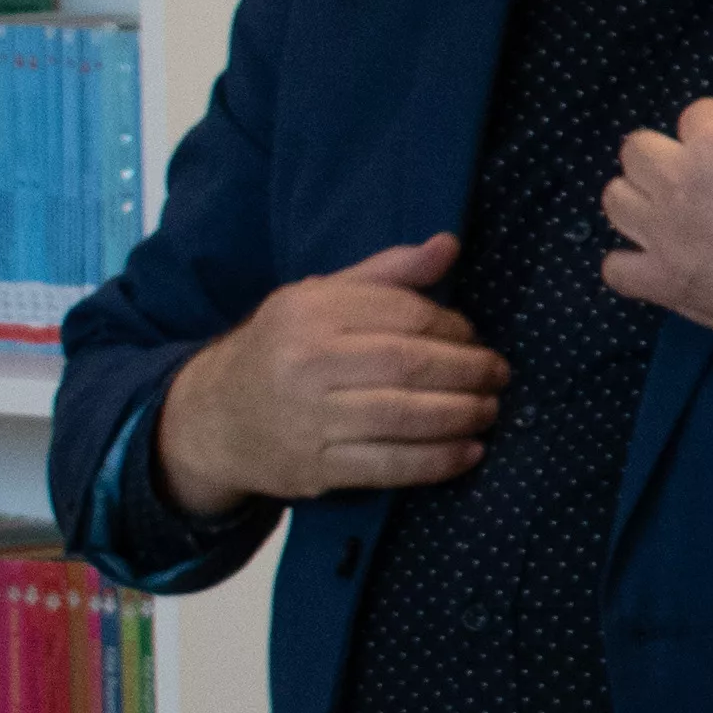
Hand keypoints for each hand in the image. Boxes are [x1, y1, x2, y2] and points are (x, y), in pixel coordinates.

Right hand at [156, 236, 501, 512]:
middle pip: (409, 364)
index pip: (403, 313)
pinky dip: (437, 461)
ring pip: (404, 416)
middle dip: (467, 371)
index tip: (474, 338)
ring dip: (461, 415)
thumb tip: (448, 244)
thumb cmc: (284, 348)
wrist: (214, 416)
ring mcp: (308, 419)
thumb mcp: (320, 297)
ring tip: (489, 410)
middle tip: (498, 376)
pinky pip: (389, 466)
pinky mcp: (314, 467)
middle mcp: (306, 362)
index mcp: (310, 312)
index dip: (452, 327)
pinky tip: (469, 452)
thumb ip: (387, 273)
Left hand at [603, 56, 712, 456]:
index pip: (695, 115)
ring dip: (640, 203)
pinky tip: (664, 265)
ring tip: (676, 219)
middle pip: (638, 150)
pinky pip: (615, 268)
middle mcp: (679, 178)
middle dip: (666, 158)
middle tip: (704, 184)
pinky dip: (634, 266)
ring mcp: (664, 233)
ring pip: (616, 200)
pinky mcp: (664, 282)